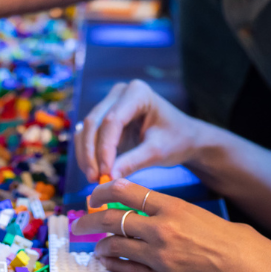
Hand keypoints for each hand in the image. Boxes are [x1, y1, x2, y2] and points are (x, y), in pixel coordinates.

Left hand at [71, 179, 270, 271]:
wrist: (253, 270)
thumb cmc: (230, 240)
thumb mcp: (197, 213)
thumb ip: (167, 210)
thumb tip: (136, 207)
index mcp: (173, 207)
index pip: (125, 191)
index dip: (102, 191)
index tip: (92, 195)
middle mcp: (162, 230)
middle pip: (111, 219)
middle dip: (89, 220)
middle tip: (79, 224)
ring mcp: (161, 258)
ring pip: (114, 247)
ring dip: (100, 245)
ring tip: (97, 246)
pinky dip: (113, 265)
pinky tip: (108, 261)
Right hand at [75, 79, 206, 181]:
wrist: (184, 137)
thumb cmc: (176, 140)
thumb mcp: (158, 152)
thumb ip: (133, 162)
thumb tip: (109, 179)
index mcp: (138, 92)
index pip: (113, 120)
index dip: (105, 148)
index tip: (105, 173)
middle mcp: (120, 92)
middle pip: (94, 122)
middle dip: (91, 152)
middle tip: (95, 179)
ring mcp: (111, 102)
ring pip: (87, 128)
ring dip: (86, 154)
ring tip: (94, 179)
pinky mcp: (105, 116)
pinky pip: (88, 134)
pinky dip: (88, 153)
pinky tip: (94, 171)